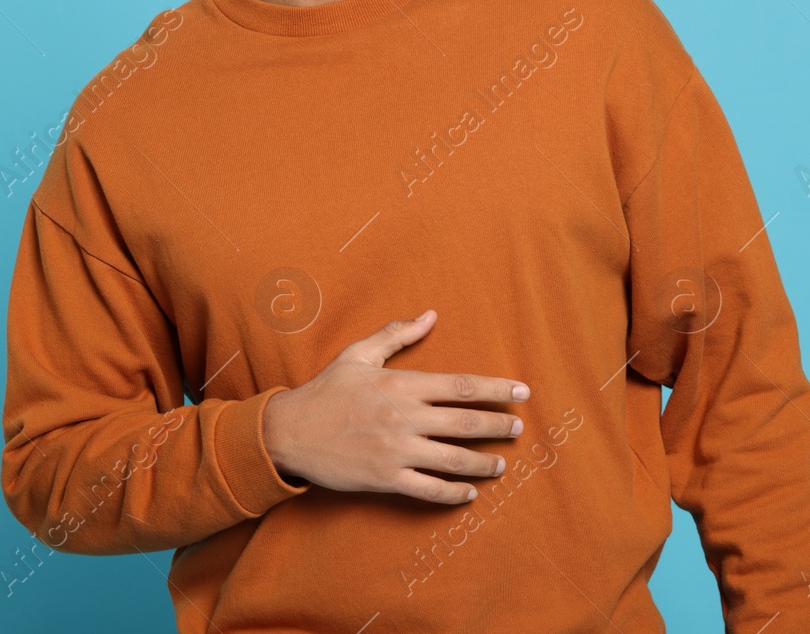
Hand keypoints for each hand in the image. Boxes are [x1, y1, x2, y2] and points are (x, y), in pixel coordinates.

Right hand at [260, 309, 529, 503]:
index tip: (521, 391)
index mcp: (402, 385)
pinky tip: (468, 493)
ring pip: (453, 460)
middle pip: (465, 422)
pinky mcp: (385, 478)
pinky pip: (428, 490)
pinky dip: (452, 494)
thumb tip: (430, 314)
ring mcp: (395, 450)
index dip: (496, 389)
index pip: (461, 385)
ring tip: (500, 464)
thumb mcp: (358, 354)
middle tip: (518, 428)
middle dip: (497, 426)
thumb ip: (397, 335)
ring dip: (482, 463)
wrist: (288, 432)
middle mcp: (404, 417)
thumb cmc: (325, 391)